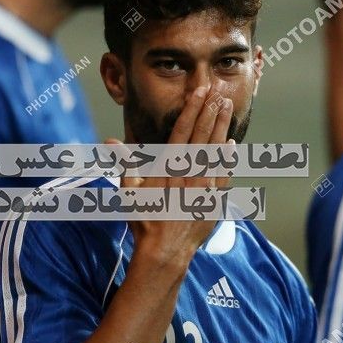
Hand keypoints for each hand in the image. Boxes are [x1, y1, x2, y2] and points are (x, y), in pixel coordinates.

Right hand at [108, 82, 233, 271]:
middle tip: (218, 91)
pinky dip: (228, 158)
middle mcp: (189, 171)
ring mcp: (204, 185)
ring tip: (227, 107)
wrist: (165, 250)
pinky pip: (224, 174)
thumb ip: (124, 163)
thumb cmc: (144, 220)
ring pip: (216, 150)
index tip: (200, 92)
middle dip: (210, 111)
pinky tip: (232, 145)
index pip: (182, 130)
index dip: (192, 109)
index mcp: (168, 166)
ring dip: (222, 127)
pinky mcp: (214, 199)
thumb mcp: (129, 190)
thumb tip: (109, 142)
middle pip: (202, 134)